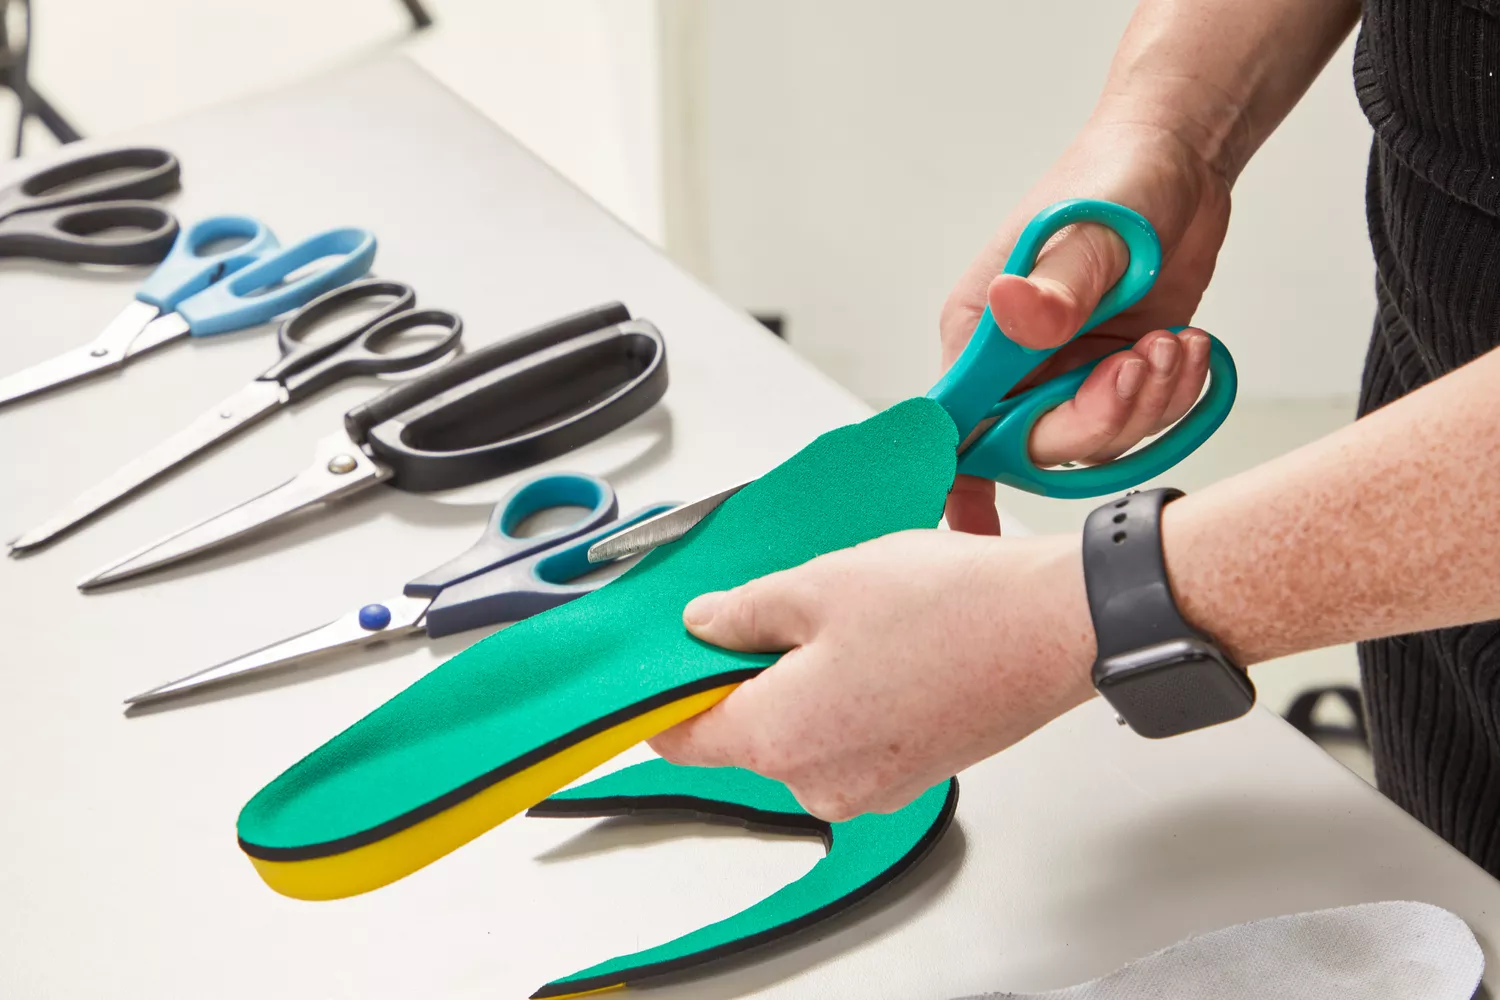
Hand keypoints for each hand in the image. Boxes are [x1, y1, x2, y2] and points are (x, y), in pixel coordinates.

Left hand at [648, 530, 1096, 821]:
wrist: (1054, 631)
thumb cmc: (950, 611)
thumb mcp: (820, 584)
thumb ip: (744, 611)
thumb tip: (703, 625)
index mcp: (779, 740)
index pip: (678, 738)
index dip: (663, 693)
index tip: (664, 660)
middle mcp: (818, 784)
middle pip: (743, 733)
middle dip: (744, 673)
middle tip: (770, 607)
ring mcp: (868, 788)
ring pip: (798, 732)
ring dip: (800, 681)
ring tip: (840, 618)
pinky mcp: (907, 775)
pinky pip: (848, 737)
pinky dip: (846, 696)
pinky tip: (876, 643)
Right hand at [943, 120, 1231, 533]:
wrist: (1178, 159)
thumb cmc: (1118, 177)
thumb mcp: (1091, 228)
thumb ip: (1058, 284)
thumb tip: (1015, 312)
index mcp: (978, 335)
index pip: (956, 426)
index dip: (963, 479)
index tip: (971, 524)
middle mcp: (1012, 366)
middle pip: (1037, 447)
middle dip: (1096, 420)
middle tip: (1137, 364)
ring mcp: (1063, 375)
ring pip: (1094, 444)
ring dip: (1145, 404)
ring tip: (1172, 342)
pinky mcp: (1110, 377)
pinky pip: (1136, 424)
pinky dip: (1169, 396)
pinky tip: (1185, 346)